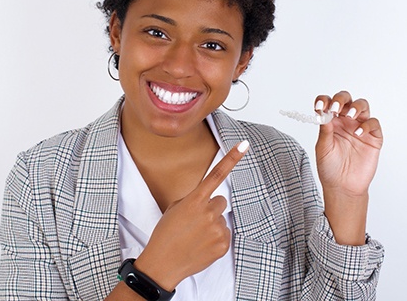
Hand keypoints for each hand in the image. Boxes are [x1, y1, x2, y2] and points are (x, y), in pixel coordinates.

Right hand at [134, 140, 248, 290]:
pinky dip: (215, 239)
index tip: (244, 145)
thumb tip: (208, 202)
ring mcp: (217, 229)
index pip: (216, 174)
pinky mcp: (223, 244)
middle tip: (196, 221)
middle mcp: (208, 212)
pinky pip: (224, 234)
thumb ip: (193, 200)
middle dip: (210, 208)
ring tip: (196, 236)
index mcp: (195, 200)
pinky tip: (201, 245)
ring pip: (221, 219)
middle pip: (220, 201)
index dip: (232, 158)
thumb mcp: (174, 208)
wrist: (163, 263)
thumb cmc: (166, 234)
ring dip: (212, 224)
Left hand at [314, 91, 382, 244]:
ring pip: (362, 106)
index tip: (319, 106)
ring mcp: (359, 127)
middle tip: (335, 108)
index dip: (323, 101)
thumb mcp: (323, 148)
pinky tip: (358, 133)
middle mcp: (345, 121)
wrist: (342, 186)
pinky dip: (367, 125)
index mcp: (330, 122)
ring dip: (356, 107)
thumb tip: (323, 113)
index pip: (327, 103)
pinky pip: (373, 123)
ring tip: (349, 116)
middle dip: (340, 99)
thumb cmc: (330, 167)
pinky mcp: (373, 137)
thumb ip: (325, 131)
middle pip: (345, 99)